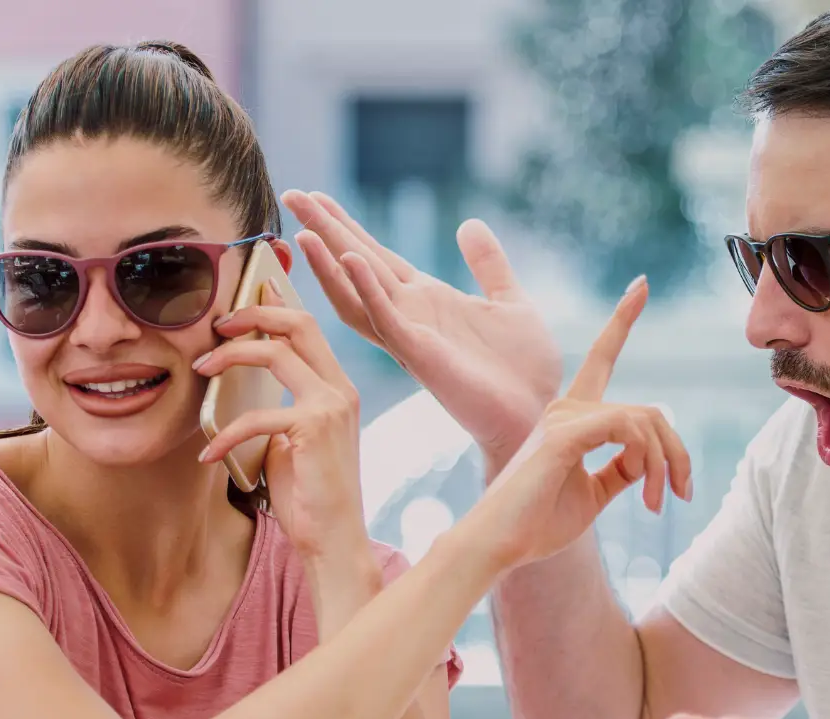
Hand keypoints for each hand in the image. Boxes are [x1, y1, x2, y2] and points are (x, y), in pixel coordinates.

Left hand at [196, 281, 366, 562]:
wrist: (333, 541)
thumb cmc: (309, 496)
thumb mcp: (289, 442)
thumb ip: (276, 409)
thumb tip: (236, 387)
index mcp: (337, 388)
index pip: (307, 327)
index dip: (271, 306)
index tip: (237, 303)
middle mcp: (341, 389)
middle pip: (297, 322)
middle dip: (252, 314)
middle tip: (216, 325)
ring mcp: (332, 406)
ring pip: (275, 353)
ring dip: (230, 357)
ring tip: (201, 371)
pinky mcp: (315, 429)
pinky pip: (257, 413)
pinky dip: (225, 433)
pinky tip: (207, 455)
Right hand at [282, 190, 561, 467]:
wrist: (538, 412)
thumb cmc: (523, 368)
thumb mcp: (508, 300)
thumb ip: (487, 264)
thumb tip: (469, 224)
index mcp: (427, 300)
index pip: (375, 256)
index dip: (346, 225)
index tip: (316, 197)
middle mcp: (409, 316)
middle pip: (355, 265)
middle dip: (325, 230)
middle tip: (291, 195)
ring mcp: (410, 336)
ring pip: (356, 294)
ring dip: (330, 262)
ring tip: (305, 231)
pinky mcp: (421, 356)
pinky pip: (386, 319)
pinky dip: (368, 290)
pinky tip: (352, 261)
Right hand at [457, 277, 691, 568]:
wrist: (499, 547)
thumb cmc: (537, 526)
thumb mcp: (593, 495)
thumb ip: (620, 471)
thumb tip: (649, 461)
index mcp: (571, 417)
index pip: (601, 358)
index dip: (620, 321)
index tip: (640, 285)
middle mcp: (566, 408)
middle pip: (648, 410)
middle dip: (676, 454)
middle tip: (680, 495)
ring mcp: (563, 417)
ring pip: (644, 420)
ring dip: (664, 465)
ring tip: (655, 503)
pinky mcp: (563, 434)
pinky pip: (626, 427)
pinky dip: (646, 458)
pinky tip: (642, 488)